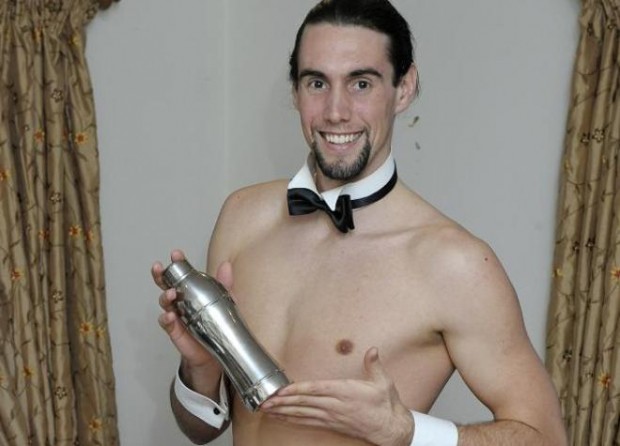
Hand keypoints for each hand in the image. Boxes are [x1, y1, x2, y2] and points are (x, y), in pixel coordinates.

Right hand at [152, 249, 232, 369]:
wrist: (217, 350)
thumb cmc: (218, 322)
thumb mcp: (225, 301)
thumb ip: (224, 284)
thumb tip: (226, 265)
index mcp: (191, 291)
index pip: (182, 274)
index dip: (177, 263)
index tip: (176, 254)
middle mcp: (180, 301)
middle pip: (165, 285)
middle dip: (160, 275)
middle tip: (159, 268)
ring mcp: (176, 316)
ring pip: (164, 303)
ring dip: (165, 296)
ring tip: (171, 294)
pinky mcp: (176, 331)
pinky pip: (167, 324)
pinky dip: (167, 319)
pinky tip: (170, 315)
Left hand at [260, 347, 413, 445]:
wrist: (389, 428)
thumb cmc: (385, 405)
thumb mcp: (384, 382)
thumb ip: (374, 365)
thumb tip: (373, 351)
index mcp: (345, 392)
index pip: (317, 390)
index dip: (298, 390)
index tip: (282, 390)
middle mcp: (335, 406)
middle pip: (304, 403)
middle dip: (282, 402)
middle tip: (264, 400)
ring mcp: (331, 417)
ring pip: (302, 414)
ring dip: (283, 411)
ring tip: (266, 409)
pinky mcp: (330, 424)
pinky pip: (307, 422)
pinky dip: (292, 419)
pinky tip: (281, 418)